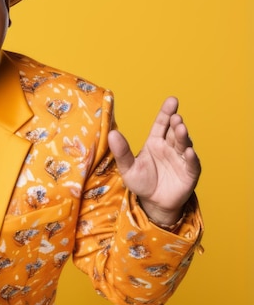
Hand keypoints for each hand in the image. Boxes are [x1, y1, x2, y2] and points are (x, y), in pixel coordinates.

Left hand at [108, 96, 200, 225]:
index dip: (167, 112)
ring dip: (183, 136)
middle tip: (175, 117)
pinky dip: (191, 158)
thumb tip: (112, 134)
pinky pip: (192, 164)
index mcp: (155, 142)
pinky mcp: (189, 174)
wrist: (153, 203)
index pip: (162, 124)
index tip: (172, 100)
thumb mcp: (128, 167)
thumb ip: (122, 152)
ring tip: (181, 128)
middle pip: (174, 132)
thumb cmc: (141, 182)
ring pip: (184, 145)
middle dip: (176, 123)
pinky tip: (188, 152)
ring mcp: (181, 160)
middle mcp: (170, 147)